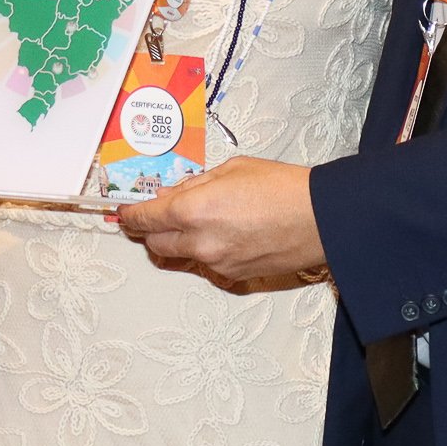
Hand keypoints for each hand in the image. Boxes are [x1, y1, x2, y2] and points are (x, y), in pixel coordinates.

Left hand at [114, 157, 321, 281]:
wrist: (321, 219)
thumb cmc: (283, 188)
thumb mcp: (232, 169)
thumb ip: (195, 184)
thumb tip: (173, 195)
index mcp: (193, 210)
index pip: (145, 218)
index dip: (130, 214)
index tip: (125, 212)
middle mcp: (198, 242)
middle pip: (154, 242)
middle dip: (150, 229)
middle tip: (153, 216)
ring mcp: (215, 263)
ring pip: (179, 256)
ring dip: (177, 240)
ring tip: (197, 222)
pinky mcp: (232, 276)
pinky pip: (205, 264)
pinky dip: (204, 250)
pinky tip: (224, 234)